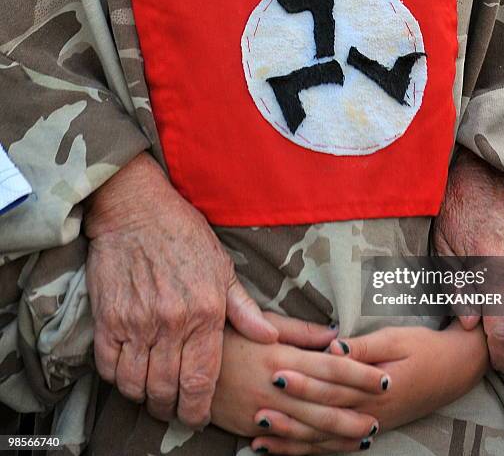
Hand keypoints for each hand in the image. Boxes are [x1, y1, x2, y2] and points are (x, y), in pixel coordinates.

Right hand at [84, 153, 277, 428]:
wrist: (138, 212)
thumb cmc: (185, 237)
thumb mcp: (223, 268)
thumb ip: (244, 308)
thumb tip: (270, 337)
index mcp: (206, 313)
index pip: (202, 380)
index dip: (198, 409)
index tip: (197, 417)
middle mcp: (171, 323)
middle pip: (167, 389)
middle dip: (171, 409)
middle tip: (174, 410)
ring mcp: (136, 322)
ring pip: (136, 384)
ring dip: (144, 397)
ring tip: (152, 395)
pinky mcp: (107, 318)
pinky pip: (108, 366)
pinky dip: (117, 379)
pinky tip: (128, 374)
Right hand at [212, 313, 390, 454]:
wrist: (185, 363)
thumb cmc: (228, 336)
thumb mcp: (262, 324)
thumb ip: (299, 331)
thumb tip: (333, 333)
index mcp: (282, 356)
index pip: (331, 367)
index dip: (360, 374)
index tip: (383, 378)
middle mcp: (277, 387)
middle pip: (326, 404)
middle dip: (357, 411)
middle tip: (382, 413)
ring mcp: (264, 411)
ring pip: (311, 428)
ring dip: (340, 434)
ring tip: (366, 436)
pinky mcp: (251, 427)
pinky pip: (287, 442)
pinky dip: (311, 447)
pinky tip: (328, 447)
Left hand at [255, 322, 487, 453]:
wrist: (456, 369)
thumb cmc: (424, 347)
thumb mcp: (396, 338)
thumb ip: (363, 347)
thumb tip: (332, 348)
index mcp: (375, 386)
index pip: (333, 386)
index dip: (304, 382)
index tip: (276, 374)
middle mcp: (371, 412)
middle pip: (324, 416)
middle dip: (289, 415)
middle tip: (257, 410)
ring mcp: (372, 424)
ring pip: (327, 439)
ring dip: (294, 440)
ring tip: (261, 438)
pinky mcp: (372, 428)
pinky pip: (338, 445)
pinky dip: (312, 450)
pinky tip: (290, 449)